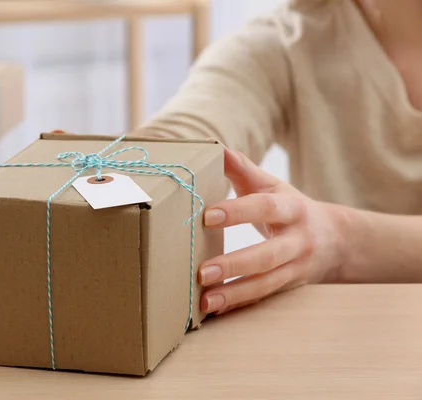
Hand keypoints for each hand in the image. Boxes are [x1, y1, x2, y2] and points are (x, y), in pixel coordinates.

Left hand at [199, 148, 346, 314]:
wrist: (336, 239)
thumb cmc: (290, 207)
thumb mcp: (272, 185)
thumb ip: (243, 170)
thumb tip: (215, 148)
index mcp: (291, 208)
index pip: (265, 207)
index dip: (237, 211)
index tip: (207, 216)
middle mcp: (297, 240)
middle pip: (268, 255)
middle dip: (236, 264)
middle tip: (202, 272)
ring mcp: (296, 267)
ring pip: (267, 284)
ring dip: (235, 293)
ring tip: (205, 301)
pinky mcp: (289, 287)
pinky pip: (264, 298)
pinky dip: (239, 304)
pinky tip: (215, 309)